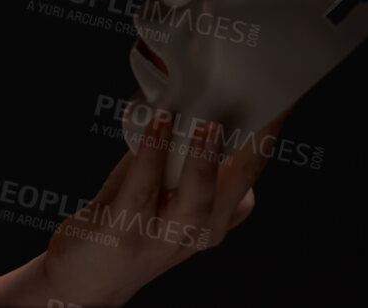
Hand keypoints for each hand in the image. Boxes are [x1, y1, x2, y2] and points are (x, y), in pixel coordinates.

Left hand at [40, 106, 287, 305]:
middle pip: (240, 181)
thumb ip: (176, 150)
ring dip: (205, 158)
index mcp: (218, 215)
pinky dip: (153, 152)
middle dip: (258, 138)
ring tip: (210, 124)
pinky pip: (144, 188)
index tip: (279, 92)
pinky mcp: (127, 233)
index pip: (251, 168)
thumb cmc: (128, 219)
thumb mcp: (162, 187)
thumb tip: (179, 89)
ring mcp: (166, 235)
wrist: (88, 279)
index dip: (267, 129)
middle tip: (266, 98)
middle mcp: (202, 229)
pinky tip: (157, 123)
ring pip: (197, 197)